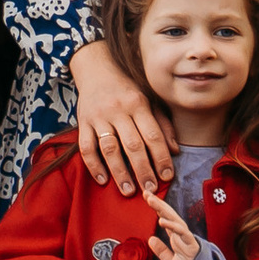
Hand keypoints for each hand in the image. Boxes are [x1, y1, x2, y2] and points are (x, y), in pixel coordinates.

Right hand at [71, 38, 173, 194]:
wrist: (96, 68)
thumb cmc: (127, 88)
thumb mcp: (149, 100)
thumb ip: (162, 124)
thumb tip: (175, 150)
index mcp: (138, 104)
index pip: (153, 134)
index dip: (161, 157)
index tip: (167, 176)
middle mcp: (119, 110)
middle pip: (132, 144)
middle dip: (143, 169)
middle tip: (150, 190)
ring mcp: (99, 117)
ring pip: (109, 148)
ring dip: (119, 172)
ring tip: (128, 190)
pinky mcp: (83, 122)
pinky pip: (86, 146)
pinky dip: (94, 165)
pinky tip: (103, 180)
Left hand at [144, 192, 199, 259]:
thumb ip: (161, 251)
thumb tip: (151, 239)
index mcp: (176, 237)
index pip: (165, 219)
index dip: (156, 208)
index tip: (146, 197)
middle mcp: (181, 236)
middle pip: (169, 216)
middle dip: (158, 204)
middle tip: (146, 192)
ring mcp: (187, 239)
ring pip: (175, 220)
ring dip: (163, 210)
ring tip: (152, 201)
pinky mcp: (192, 246)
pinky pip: (183, 233)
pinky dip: (173, 226)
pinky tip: (162, 221)